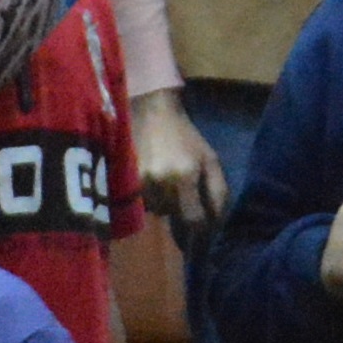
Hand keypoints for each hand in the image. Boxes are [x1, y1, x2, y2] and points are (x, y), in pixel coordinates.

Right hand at [131, 89, 225, 237]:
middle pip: (174, 216)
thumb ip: (218, 191)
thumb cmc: (186, 138)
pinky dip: (150, 197)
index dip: (200, 229)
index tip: (203, 229)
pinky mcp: (124, 181)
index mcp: (185, 177)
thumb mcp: (210, 160)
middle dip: (182, 210)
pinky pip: (142, 202)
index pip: (193, 220)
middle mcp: (160, 183)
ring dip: (164, 203)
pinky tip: (153, 181)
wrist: (152, 113)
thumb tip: (218, 222)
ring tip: (166, 183)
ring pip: (156, 211)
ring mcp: (139, 183)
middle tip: (183, 192)